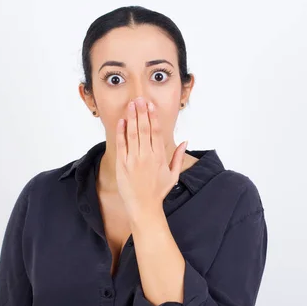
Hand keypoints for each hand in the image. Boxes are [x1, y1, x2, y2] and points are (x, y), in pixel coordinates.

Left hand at [115, 96, 187, 220]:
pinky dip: (121, 132)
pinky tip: (122, 121)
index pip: (156, 132)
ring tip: (131, 105)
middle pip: (144, 129)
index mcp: (159, 157)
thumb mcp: (173, 175)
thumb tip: (185, 141)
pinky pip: (121, 145)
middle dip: (142, 112)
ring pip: (132, 134)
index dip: (153, 117)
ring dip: (132, 118)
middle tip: (140, 99)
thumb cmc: (158, 191)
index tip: (151, 106)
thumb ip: (178, 156)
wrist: (144, 206)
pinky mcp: (122, 165)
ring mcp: (134, 160)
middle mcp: (147, 156)